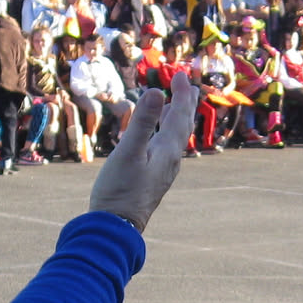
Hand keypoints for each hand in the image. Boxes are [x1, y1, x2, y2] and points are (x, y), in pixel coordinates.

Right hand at [86, 71, 197, 234]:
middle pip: (182, 126)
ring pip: (174, 139)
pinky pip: (164, 150)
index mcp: (168, 151)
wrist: (116, 227)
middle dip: (184, 104)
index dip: (181, 94)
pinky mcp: (153, 179)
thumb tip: (157, 91)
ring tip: (174, 106)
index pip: (180, 115)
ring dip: (175, 119)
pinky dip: (163, 134)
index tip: (181, 75)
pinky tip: (153, 138)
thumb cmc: (119, 190)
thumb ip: (143, 122)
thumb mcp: (129, 152)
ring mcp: (162, 171)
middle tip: (187, 86)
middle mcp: (170, 160)